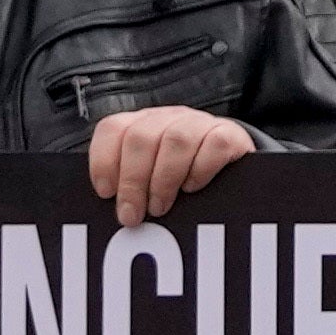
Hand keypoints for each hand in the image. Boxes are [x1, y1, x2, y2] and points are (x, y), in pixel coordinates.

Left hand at [88, 106, 260, 226]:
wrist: (232, 167)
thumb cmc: (181, 178)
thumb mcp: (149, 178)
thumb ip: (128, 186)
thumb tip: (113, 211)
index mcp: (142, 125)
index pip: (113, 128)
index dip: (104, 161)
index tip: (106, 193)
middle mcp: (168, 119)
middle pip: (141, 137)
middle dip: (132, 181)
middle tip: (132, 215)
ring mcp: (200, 123)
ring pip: (175, 140)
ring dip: (163, 180)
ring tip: (160, 208)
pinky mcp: (230, 135)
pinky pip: (214, 144)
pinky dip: (199, 170)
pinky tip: (192, 188)